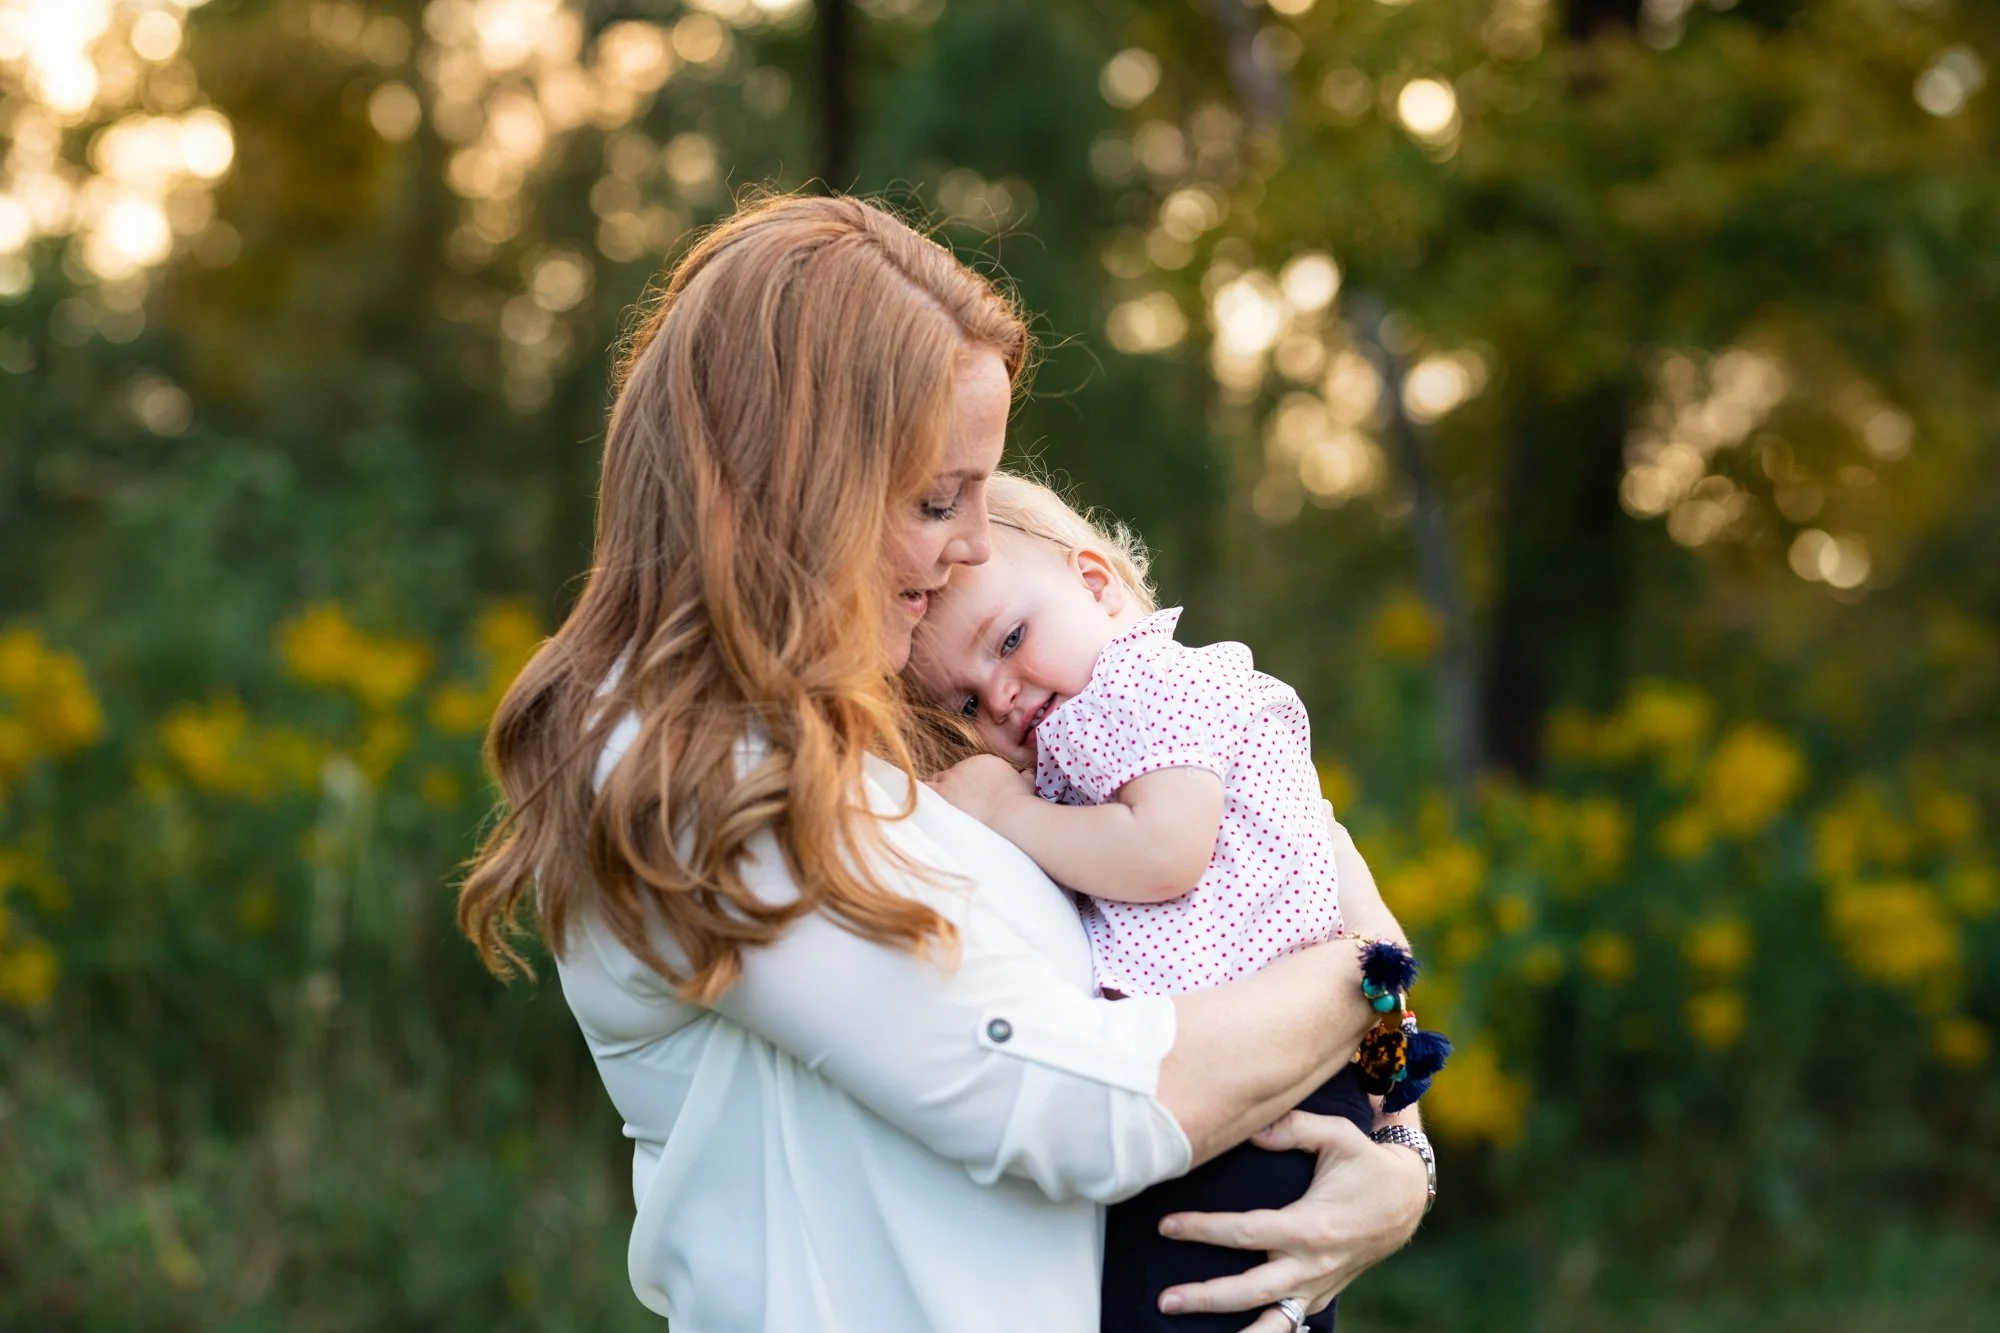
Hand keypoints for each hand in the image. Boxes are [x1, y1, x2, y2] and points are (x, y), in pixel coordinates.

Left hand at [929, 753, 1033, 826]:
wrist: (1012, 814)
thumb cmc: (1021, 802)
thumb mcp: (1026, 783)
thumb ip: (1023, 776)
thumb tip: (1026, 774)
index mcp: (981, 761)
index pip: (964, 770)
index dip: (962, 785)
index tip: (965, 797)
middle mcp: (963, 766)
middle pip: (947, 775)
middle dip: (948, 789)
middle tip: (950, 806)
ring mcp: (951, 779)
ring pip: (932, 783)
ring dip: (933, 794)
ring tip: (933, 810)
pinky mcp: (942, 794)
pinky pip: (923, 792)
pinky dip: (921, 799)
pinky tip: (920, 810)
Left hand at [1155, 1112, 1426, 1327]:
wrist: (1405, 1201)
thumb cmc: (1364, 1163)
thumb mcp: (1338, 1135)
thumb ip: (1295, 1128)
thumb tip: (1251, 1129)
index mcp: (1311, 1227)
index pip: (1246, 1234)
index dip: (1204, 1230)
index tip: (1167, 1226)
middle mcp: (1313, 1265)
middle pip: (1251, 1291)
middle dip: (1206, 1298)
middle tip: (1166, 1299)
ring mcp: (1318, 1287)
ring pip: (1274, 1323)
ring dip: (1238, 1332)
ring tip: (1193, 1332)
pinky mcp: (1320, 1296)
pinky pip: (1288, 1322)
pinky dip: (1264, 1331)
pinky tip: (1233, 1332)